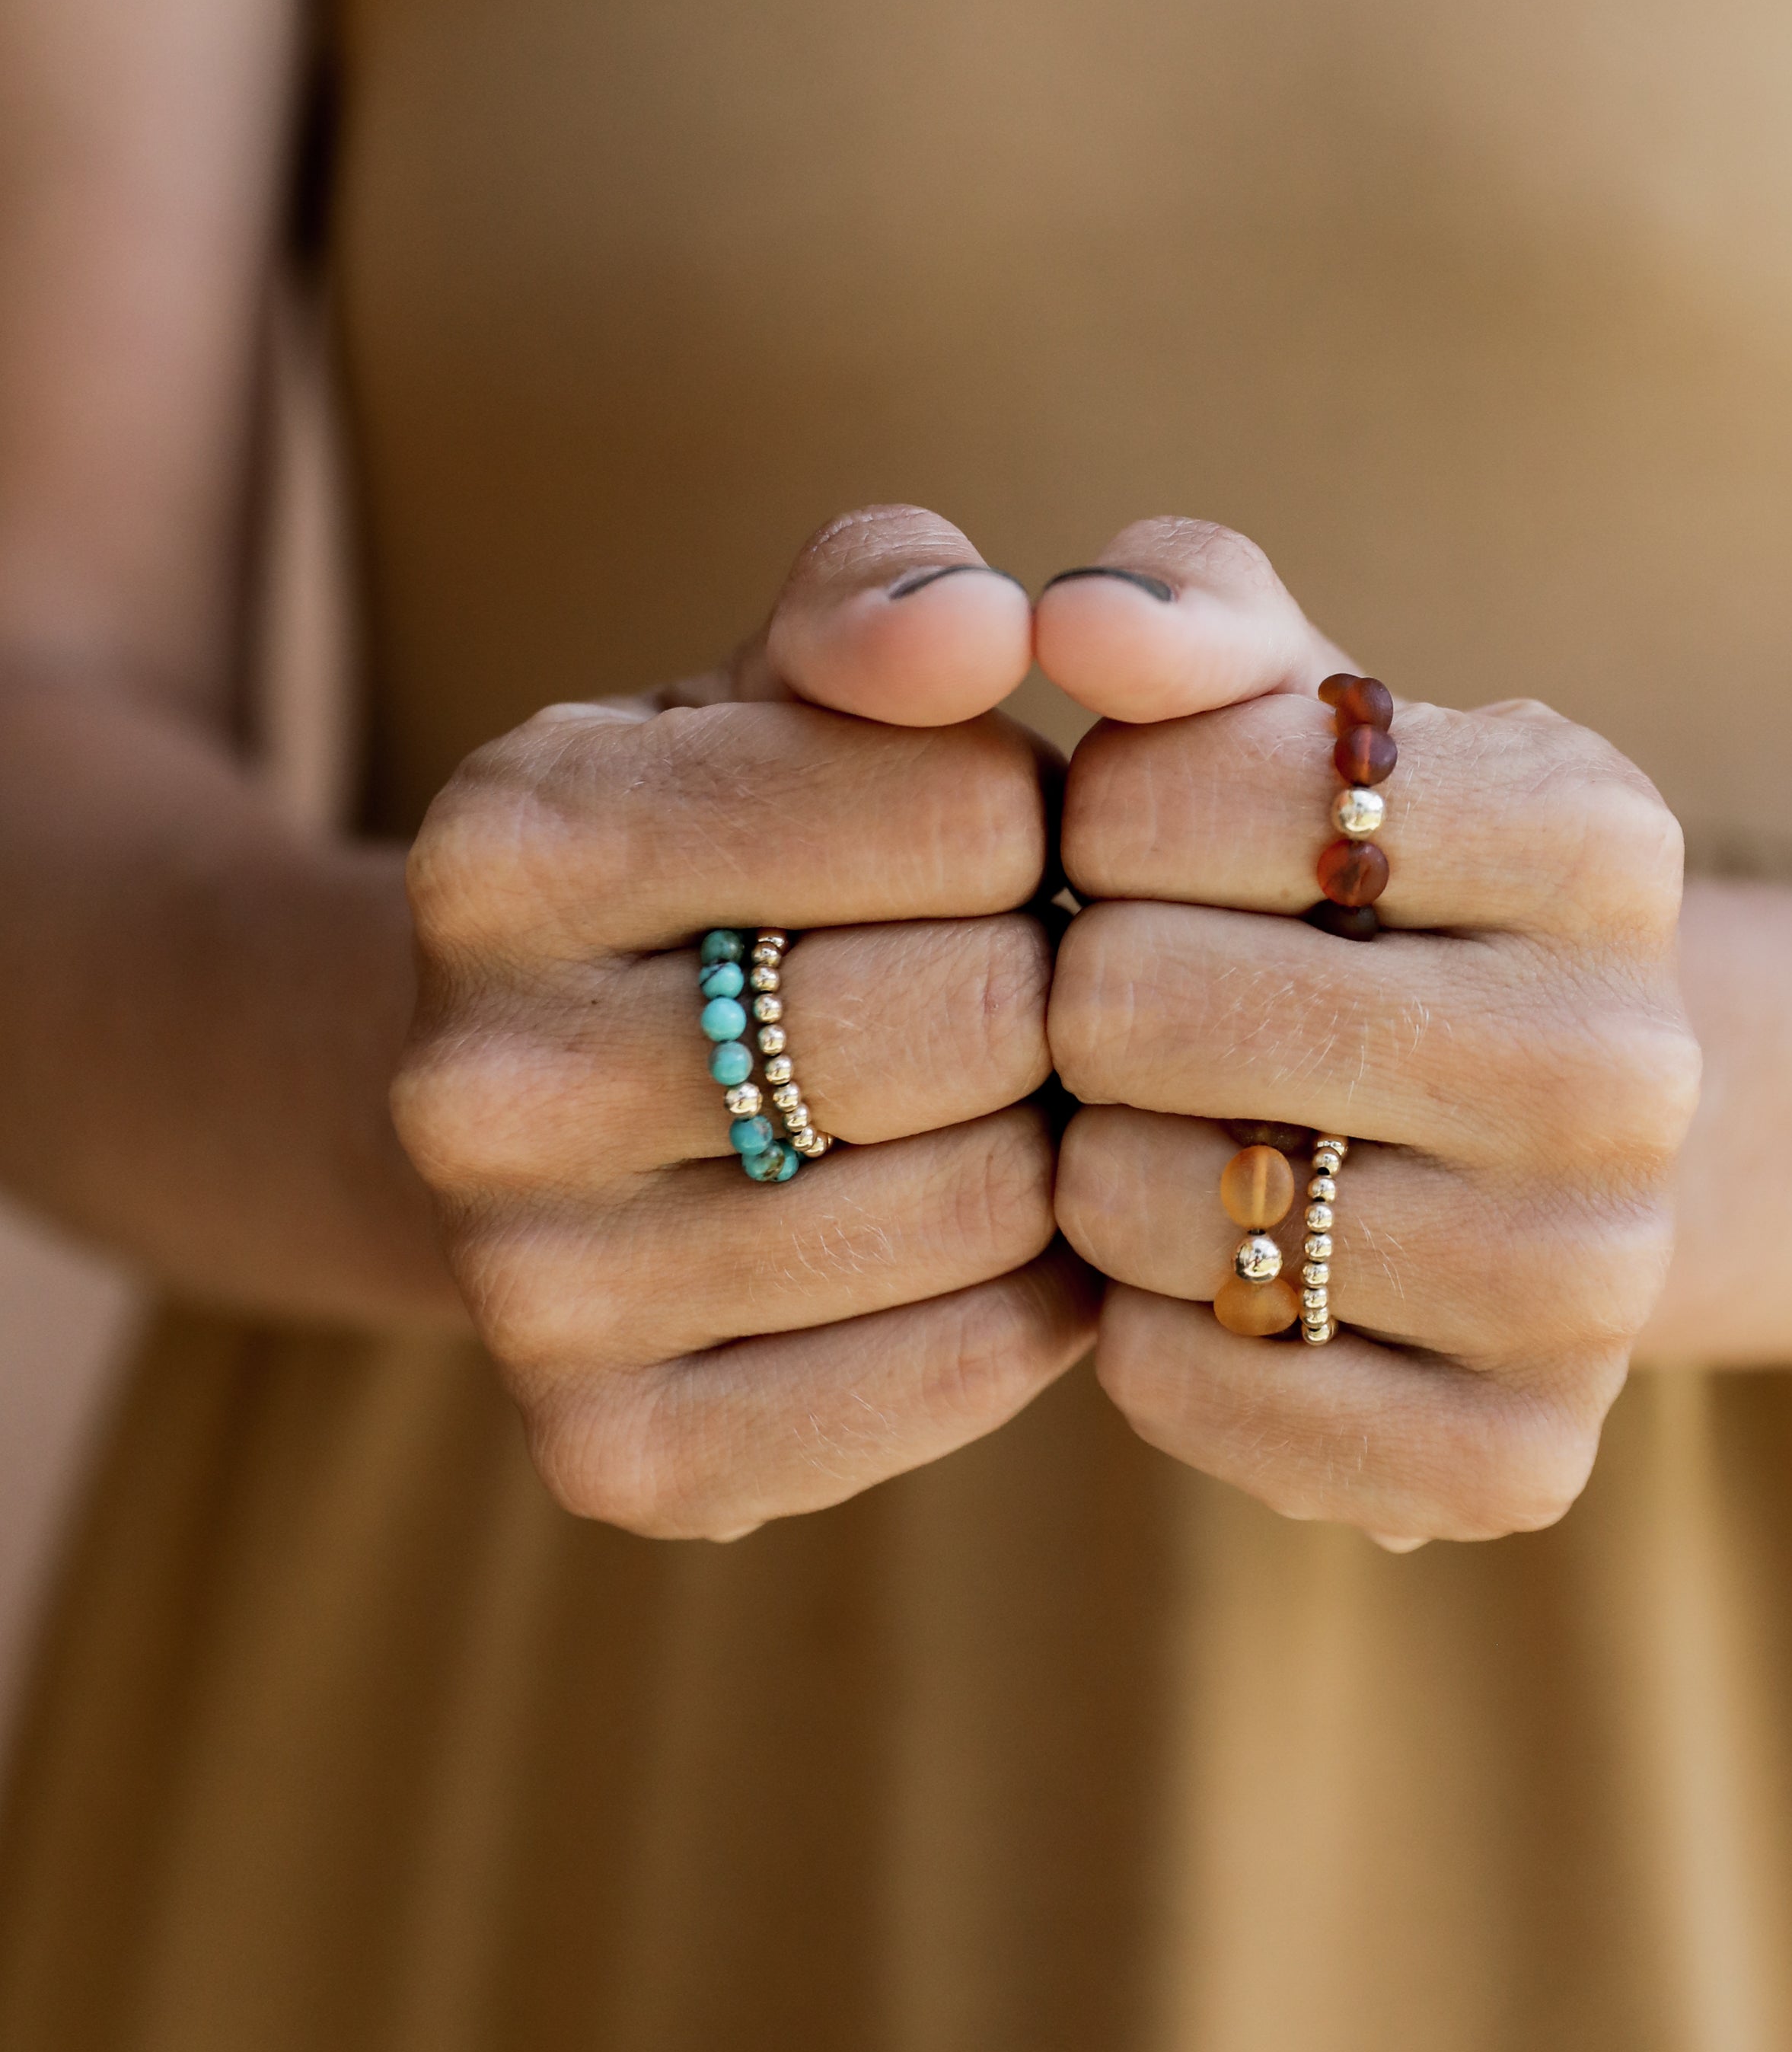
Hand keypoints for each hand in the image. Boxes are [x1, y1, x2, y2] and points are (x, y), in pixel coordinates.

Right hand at [394, 507, 1093, 1535]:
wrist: (545, 1103)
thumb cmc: (724, 856)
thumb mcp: (777, 685)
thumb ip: (882, 598)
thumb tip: (977, 625)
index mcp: (509, 838)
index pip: (961, 810)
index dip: (1027, 821)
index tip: (979, 842)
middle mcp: (479, 1076)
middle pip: (973, 1018)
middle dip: (1047, 987)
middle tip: (1014, 986)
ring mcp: (529, 1287)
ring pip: (983, 1208)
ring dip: (1053, 1148)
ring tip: (998, 1106)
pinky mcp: (616, 1453)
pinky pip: (958, 1374)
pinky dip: (1030, 1305)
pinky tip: (989, 1243)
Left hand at [1040, 521, 1699, 1544]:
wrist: (1521, 1126)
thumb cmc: (1353, 882)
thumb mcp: (1296, 706)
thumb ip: (1182, 611)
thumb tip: (1074, 620)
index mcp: (1602, 829)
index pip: (1176, 794)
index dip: (1094, 823)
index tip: (1139, 851)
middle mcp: (1638, 1060)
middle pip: (1147, 1008)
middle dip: (1081, 999)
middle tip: (1124, 1011)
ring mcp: (1602, 1279)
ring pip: (1167, 1211)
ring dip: (1096, 1173)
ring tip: (1159, 1136)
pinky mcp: (1524, 1457)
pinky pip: (1204, 1396)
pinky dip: (1140, 1339)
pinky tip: (1193, 1277)